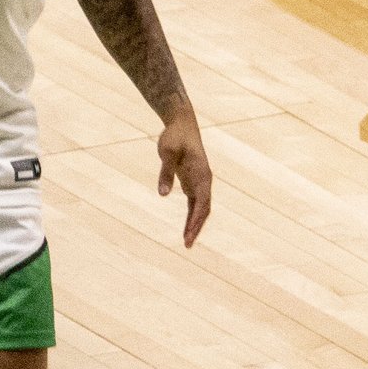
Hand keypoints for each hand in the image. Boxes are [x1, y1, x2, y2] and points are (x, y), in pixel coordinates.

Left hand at [157, 106, 211, 247]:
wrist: (181, 124)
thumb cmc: (174, 136)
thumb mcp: (166, 152)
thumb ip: (165, 173)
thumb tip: (163, 194)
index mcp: (202, 174)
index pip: (202, 202)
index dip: (196, 219)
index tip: (189, 233)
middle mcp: (204, 181)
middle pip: (204, 209)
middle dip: (196, 227)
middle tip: (187, 244)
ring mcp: (199, 182)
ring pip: (200, 209)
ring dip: (194, 225)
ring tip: (186, 243)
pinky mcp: (192, 182)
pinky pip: (194, 204)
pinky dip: (190, 217)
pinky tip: (185, 229)